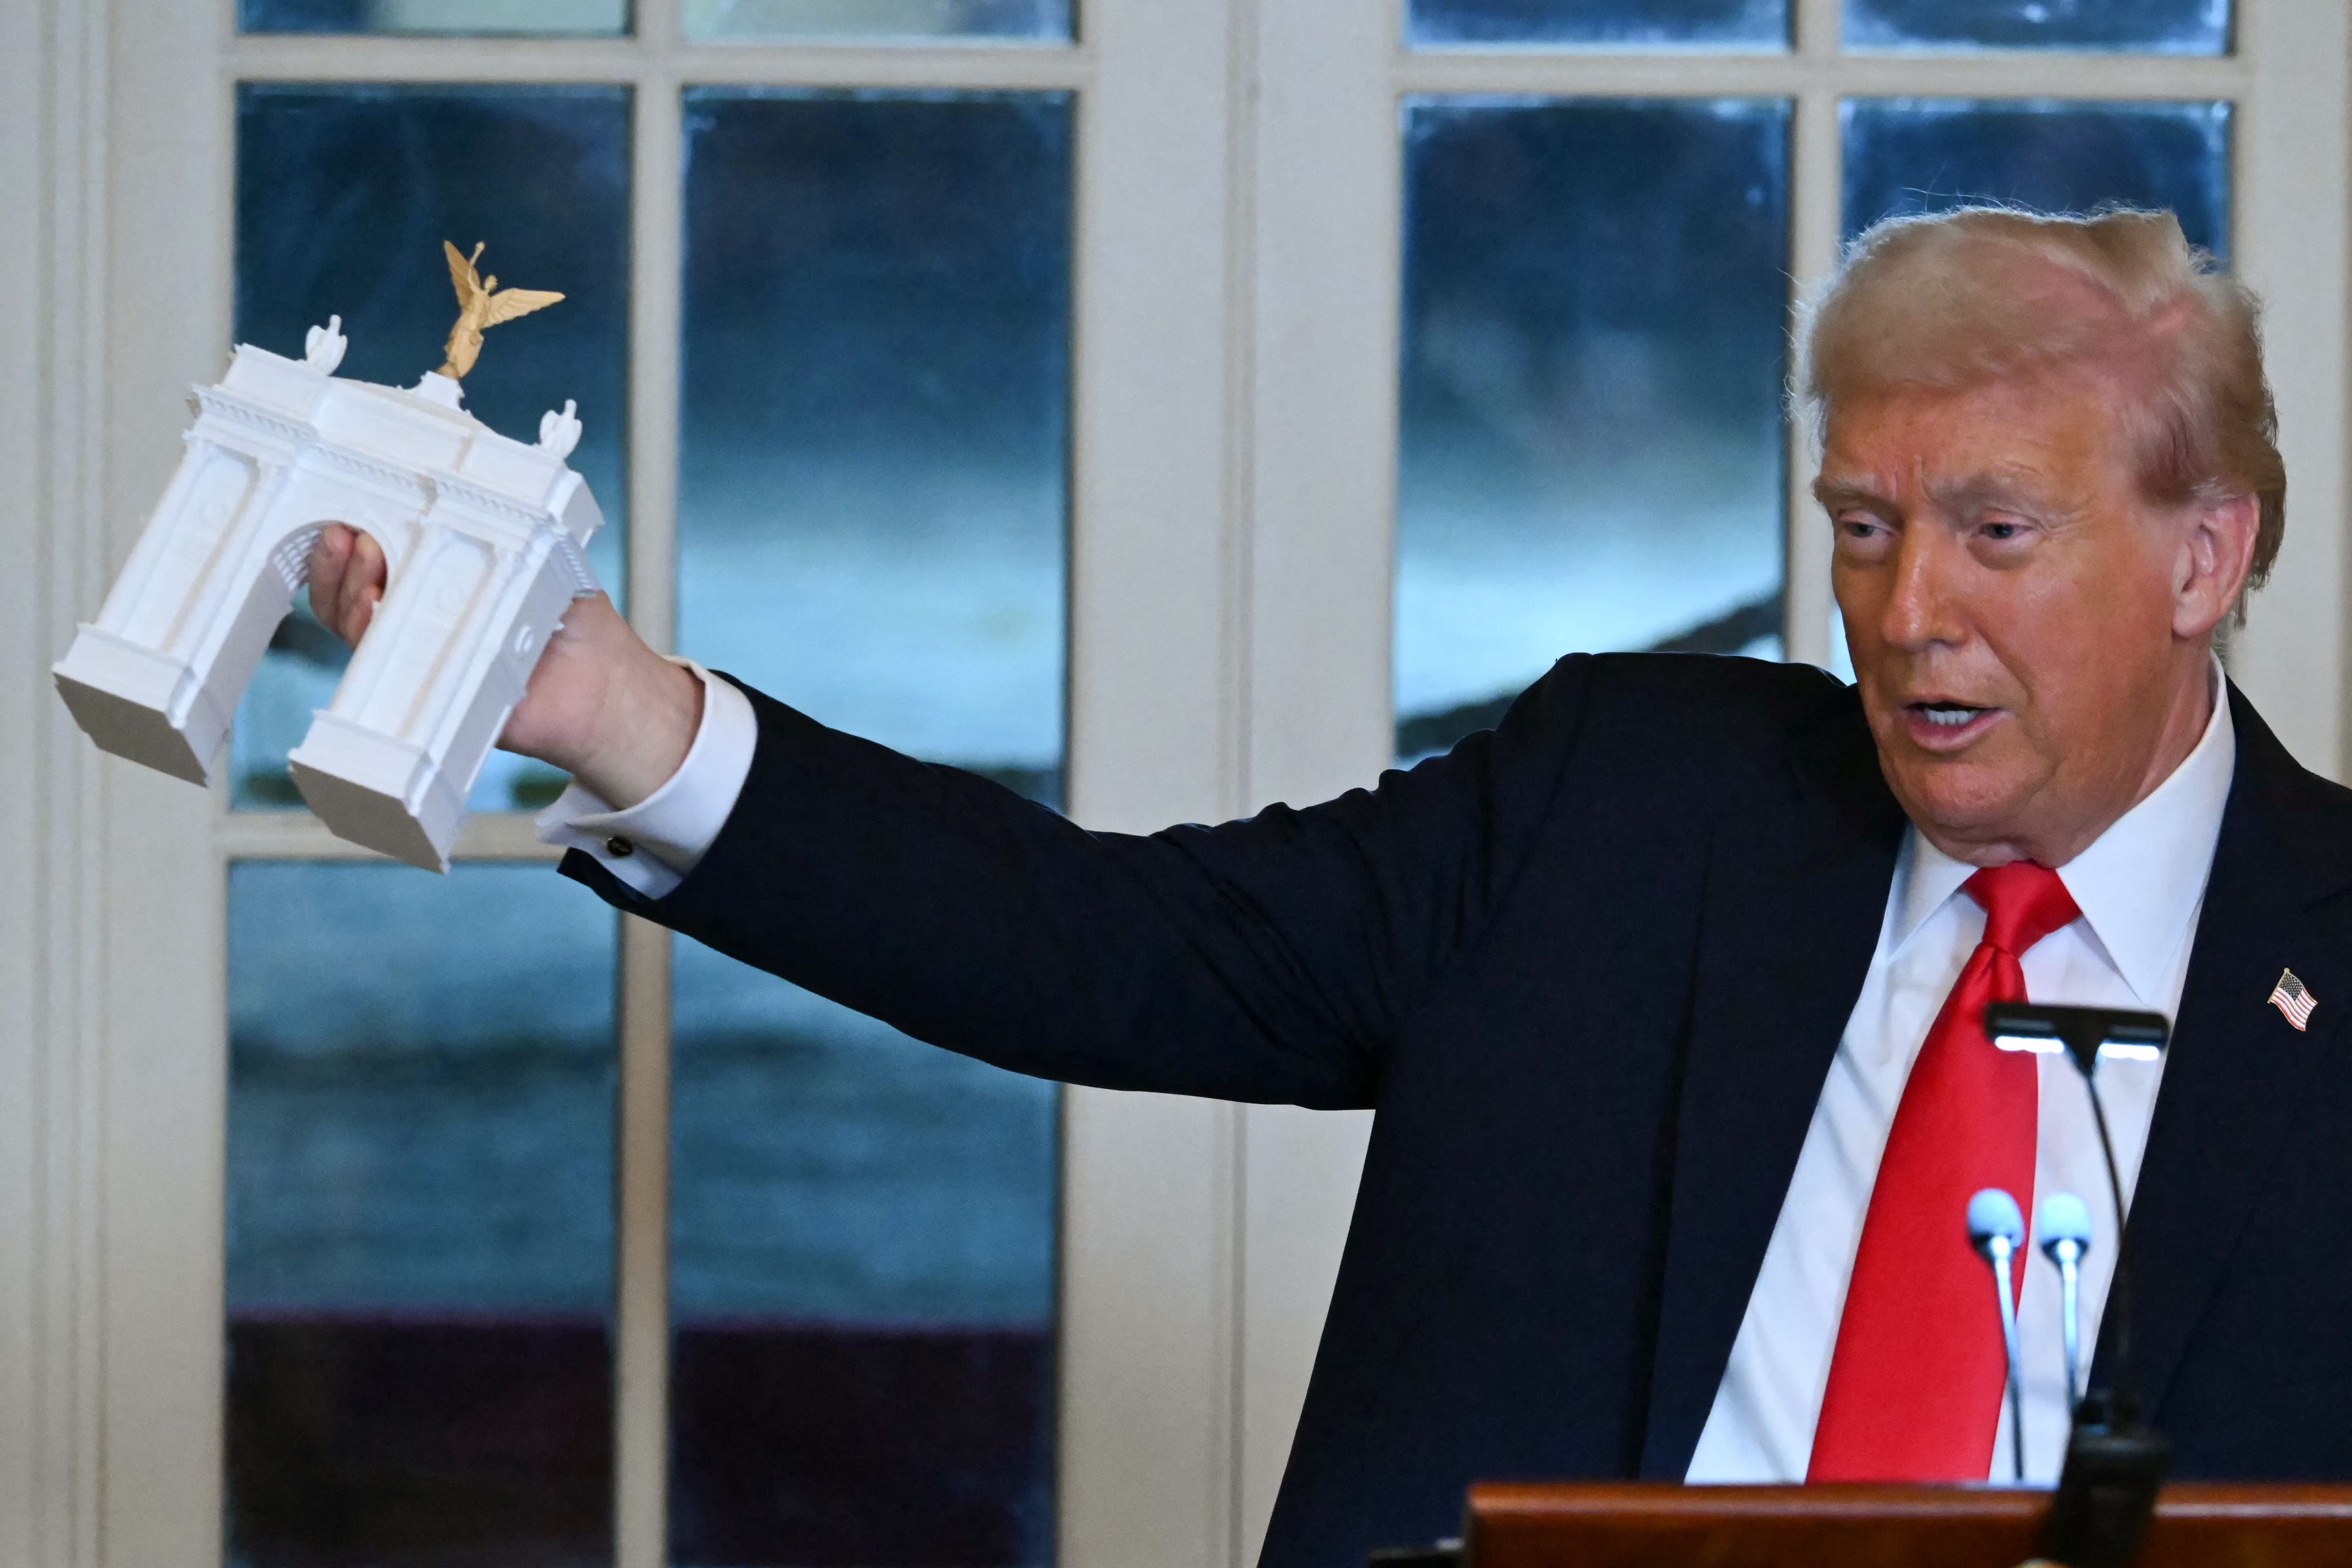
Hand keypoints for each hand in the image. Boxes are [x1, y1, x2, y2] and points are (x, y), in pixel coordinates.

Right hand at [303, 524, 702, 808]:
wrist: (605, 683)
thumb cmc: (574, 619)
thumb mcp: (536, 556)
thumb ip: (495, 527)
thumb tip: (453, 488)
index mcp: (436, 585)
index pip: (370, 563)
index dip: (347, 543)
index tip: (345, 518)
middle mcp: (419, 623)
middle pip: (348, 596)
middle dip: (338, 564)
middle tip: (349, 535)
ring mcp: (420, 660)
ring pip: (357, 631)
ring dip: (349, 593)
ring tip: (366, 560)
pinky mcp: (430, 698)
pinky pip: (385, 677)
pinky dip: (372, 643)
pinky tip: (376, 612)